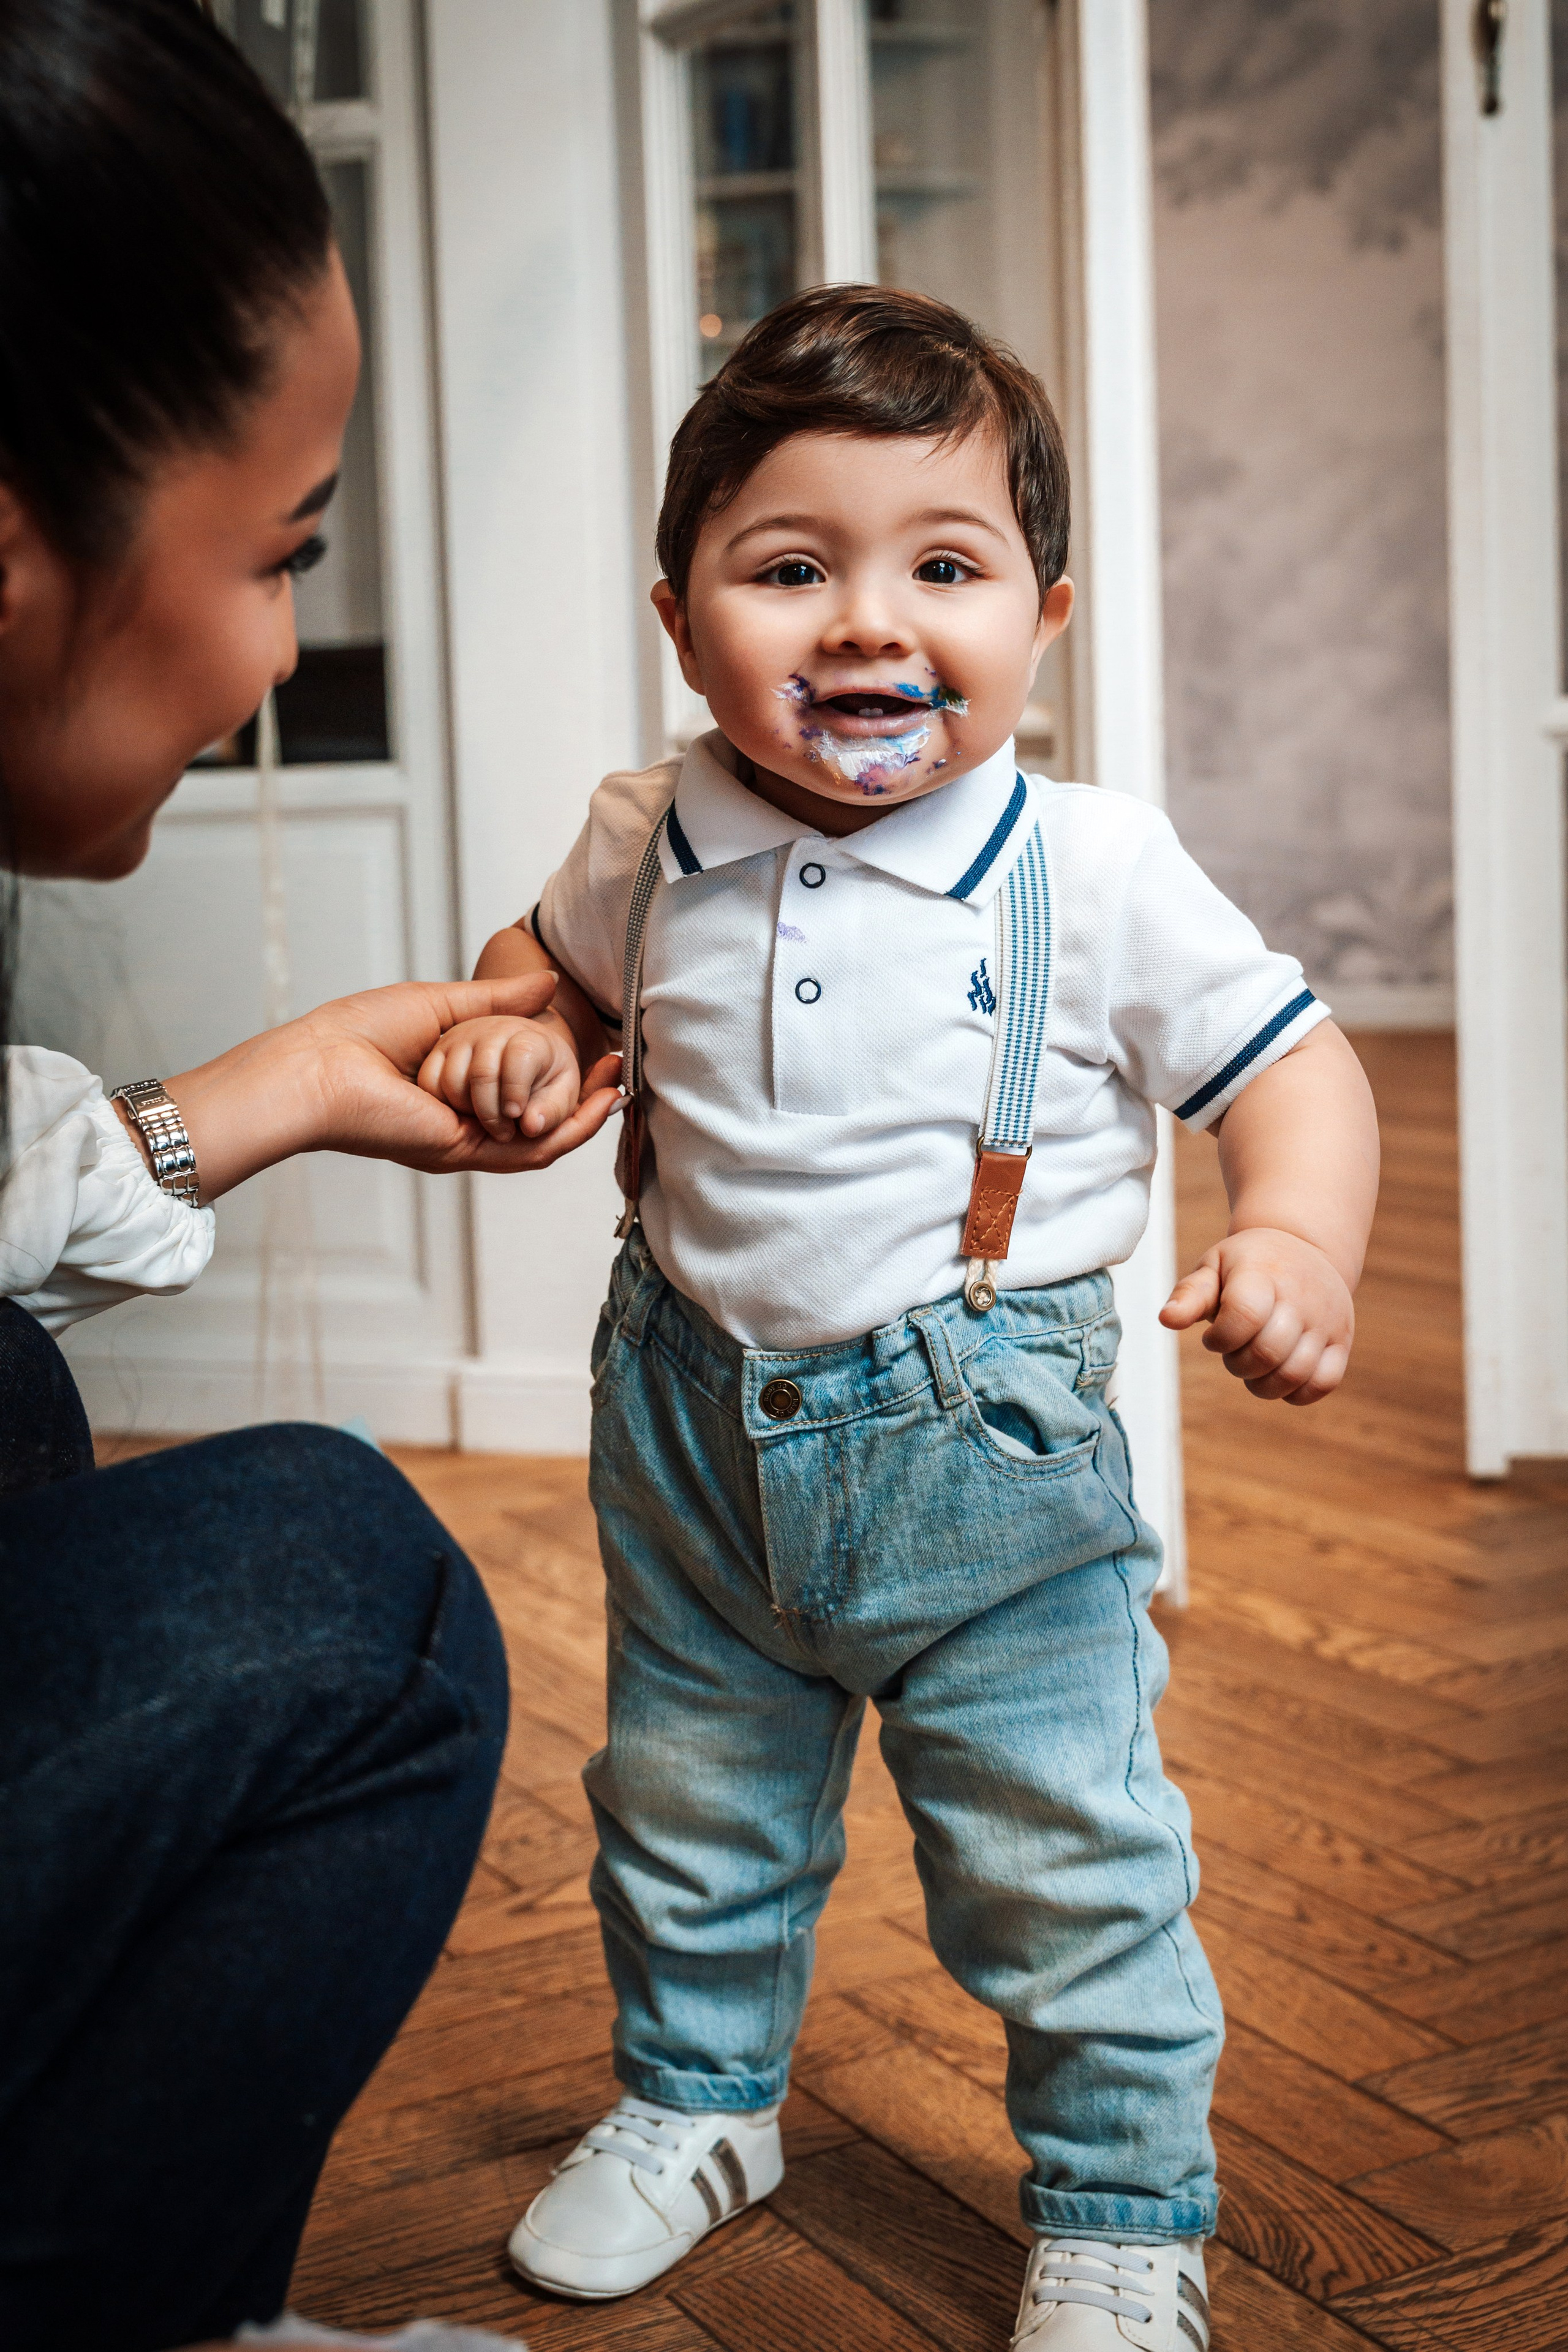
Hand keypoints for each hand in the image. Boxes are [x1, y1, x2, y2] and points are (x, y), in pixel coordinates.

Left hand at [164, 972, 622, 1200]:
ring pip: (541, 1141)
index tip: (601, 1049)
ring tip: (619, 1086)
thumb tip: (548, 981)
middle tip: (621, 1070)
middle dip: (586, 1099)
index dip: (566, 1075)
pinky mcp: (463, 1152)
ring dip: (586, 1118)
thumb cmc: (360, 1032)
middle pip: (539, 1120)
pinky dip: (565, 1129)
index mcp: (457, 1091)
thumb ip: (499, 1001)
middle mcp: (464, 1121)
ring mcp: (465, 1141)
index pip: (523, 1090)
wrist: (320, 1066)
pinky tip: (595, 1104)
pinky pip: (528, 1150)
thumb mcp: (447, 1005)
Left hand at [1159, 1225, 1354, 1404]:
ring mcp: (1326, 1321)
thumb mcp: (1215, 1266)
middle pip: (1267, 1352)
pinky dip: (1295, 1392)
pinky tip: (1279, 1374)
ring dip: (1262, 1383)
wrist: (1304, 1248)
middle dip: (1238, 1363)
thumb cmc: (1248, 1264)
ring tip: (1254, 1363)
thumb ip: (1190, 1294)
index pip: (1244, 1316)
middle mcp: (1301, 1297)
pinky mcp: (1341, 1342)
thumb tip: (1167, 1319)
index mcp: (1264, 1273)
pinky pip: (1322, 1384)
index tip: (1214, 1336)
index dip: (1221, 1338)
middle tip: (1234, 1349)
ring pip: (1294, 1374)